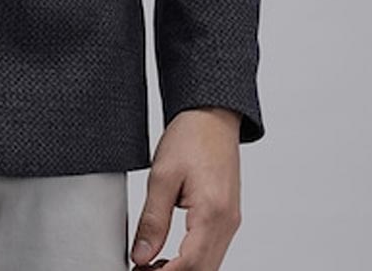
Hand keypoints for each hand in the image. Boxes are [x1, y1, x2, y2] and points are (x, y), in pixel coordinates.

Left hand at [130, 107, 241, 269]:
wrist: (212, 115)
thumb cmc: (191, 136)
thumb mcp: (161, 175)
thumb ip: (152, 220)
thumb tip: (141, 256)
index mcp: (213, 212)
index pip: (190, 265)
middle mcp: (227, 222)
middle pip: (203, 270)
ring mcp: (230, 221)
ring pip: (208, 265)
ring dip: (181, 270)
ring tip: (149, 265)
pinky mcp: (226, 217)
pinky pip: (211, 251)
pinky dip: (190, 260)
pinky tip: (167, 256)